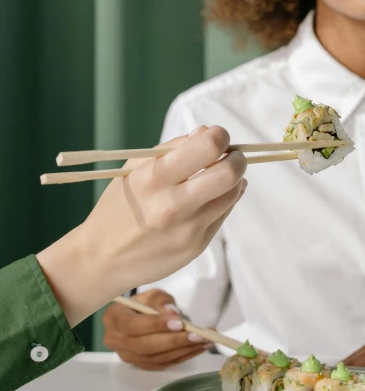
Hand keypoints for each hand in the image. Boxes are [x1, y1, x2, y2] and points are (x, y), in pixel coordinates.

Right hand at [37, 125, 246, 325]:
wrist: (102, 258)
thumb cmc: (119, 206)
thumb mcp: (134, 168)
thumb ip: (172, 148)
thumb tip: (206, 132)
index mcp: (154, 177)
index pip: (207, 147)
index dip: (219, 136)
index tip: (218, 136)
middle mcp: (173, 204)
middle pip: (229, 173)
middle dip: (237, 158)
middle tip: (230, 155)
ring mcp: (188, 228)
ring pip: (232, 194)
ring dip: (235, 179)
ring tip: (221, 174)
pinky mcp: (197, 246)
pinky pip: (223, 214)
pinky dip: (225, 200)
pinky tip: (214, 195)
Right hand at [103, 289, 211, 369]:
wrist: (140, 316)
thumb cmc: (144, 303)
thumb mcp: (151, 295)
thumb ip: (160, 301)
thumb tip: (172, 313)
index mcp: (113, 318)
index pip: (133, 325)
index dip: (156, 325)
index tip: (179, 322)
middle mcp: (115, 340)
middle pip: (145, 346)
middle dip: (174, 341)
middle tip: (198, 335)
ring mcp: (128, 356)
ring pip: (156, 358)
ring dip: (183, 350)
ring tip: (205, 341)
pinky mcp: (141, 365)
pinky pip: (163, 364)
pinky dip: (184, 356)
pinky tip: (200, 348)